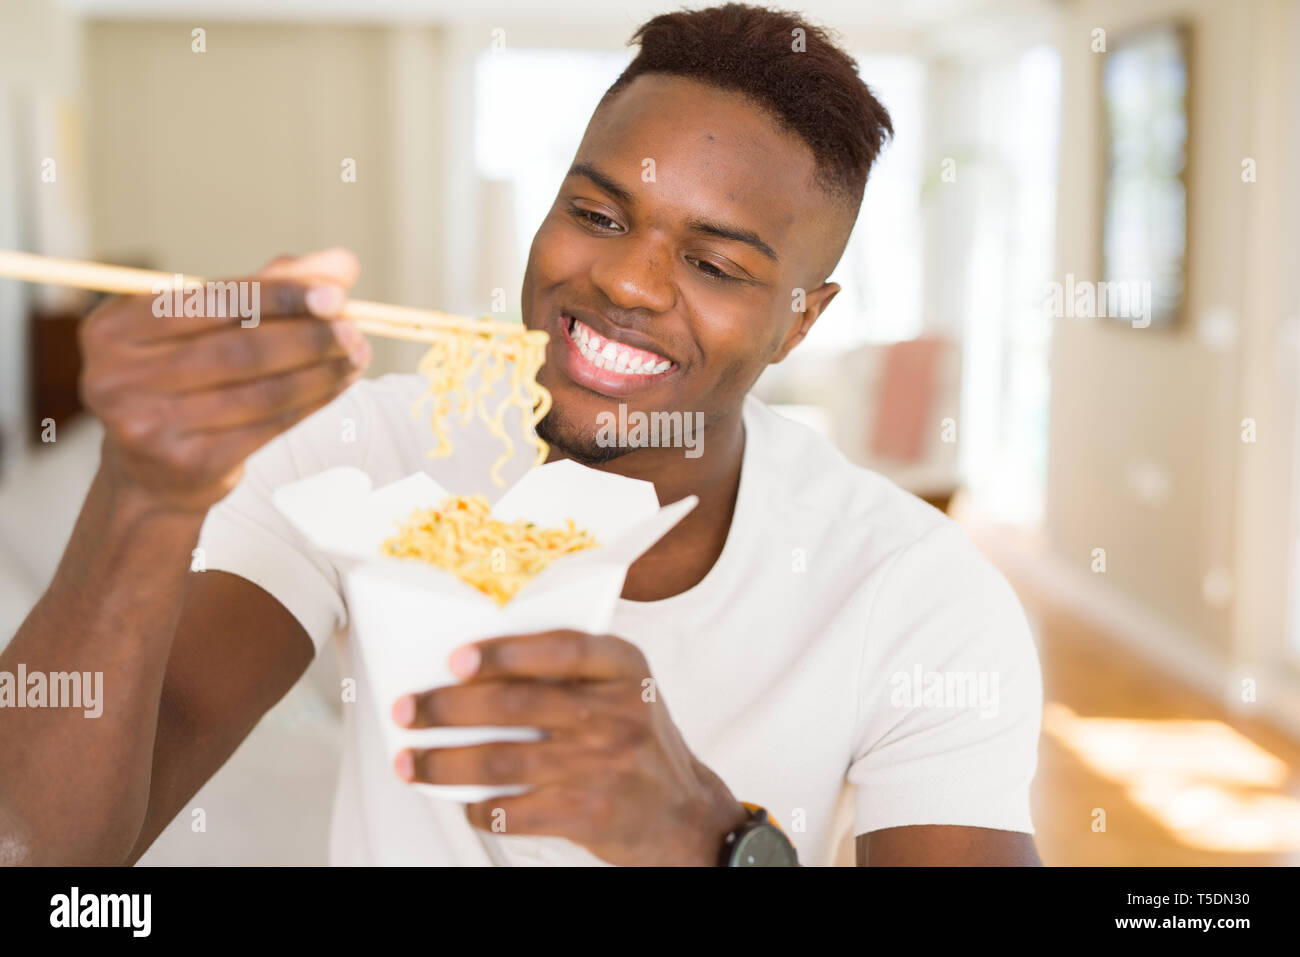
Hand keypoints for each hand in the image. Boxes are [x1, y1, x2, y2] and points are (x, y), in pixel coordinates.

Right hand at [79, 248, 369, 511]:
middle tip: (354, 328)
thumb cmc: (185, 382)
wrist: (153, 474)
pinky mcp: (188, 465)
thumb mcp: (209, 329)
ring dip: (321, 371)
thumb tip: (343, 262)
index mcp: (114, 330)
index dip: (281, 295)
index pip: (213, 302)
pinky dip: (314, 401)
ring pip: (261, 391)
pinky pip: (270, 426)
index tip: (337, 291)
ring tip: (358, 355)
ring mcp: (148, 427)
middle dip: (308, 336)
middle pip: (239, 349)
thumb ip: (270, 289)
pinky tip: (340, 384)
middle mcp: (118, 378)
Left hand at [391, 630, 750, 865]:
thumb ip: (570, 671)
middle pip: (517, 705)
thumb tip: (473, 668)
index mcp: (624, 668)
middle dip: (448, 708)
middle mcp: (617, 713)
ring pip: (504, 761)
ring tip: (409, 763)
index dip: (504, 652)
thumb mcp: (624, 689)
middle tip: (408, 710)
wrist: (684, 814)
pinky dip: (480, 807)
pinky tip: (463, 801)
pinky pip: (517, 809)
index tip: (455, 660)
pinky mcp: (589, 813)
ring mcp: (604, 765)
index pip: (561, 648)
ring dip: (444, 763)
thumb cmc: (639, 741)